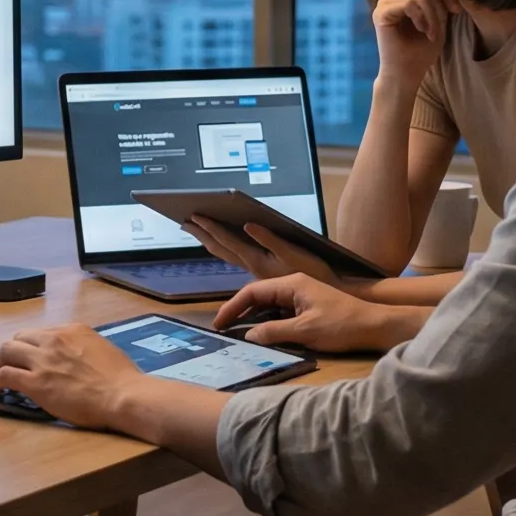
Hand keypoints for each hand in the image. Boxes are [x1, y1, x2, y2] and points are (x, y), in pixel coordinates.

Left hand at [0, 323, 150, 429]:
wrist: (122, 395)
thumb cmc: (121, 378)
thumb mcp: (101, 348)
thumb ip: (82, 348)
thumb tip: (74, 357)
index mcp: (71, 330)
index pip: (42, 332)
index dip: (34, 345)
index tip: (33, 356)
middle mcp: (54, 340)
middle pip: (20, 337)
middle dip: (14, 350)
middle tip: (13, 364)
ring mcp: (43, 360)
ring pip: (7, 350)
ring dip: (0, 362)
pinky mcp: (35, 383)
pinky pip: (4, 375)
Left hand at [185, 215, 342, 287]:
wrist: (330, 298)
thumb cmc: (316, 276)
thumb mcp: (294, 255)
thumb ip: (270, 240)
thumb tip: (248, 225)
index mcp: (257, 260)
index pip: (228, 241)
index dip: (211, 228)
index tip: (194, 217)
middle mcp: (253, 266)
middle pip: (221, 248)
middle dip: (203, 234)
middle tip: (185, 222)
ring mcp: (258, 269)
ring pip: (228, 253)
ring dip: (212, 241)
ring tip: (199, 231)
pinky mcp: (265, 271)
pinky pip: (238, 256)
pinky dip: (226, 246)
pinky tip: (225, 243)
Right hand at [214, 275, 410, 352]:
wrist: (376, 326)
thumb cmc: (343, 326)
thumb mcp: (305, 332)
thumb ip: (273, 333)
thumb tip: (248, 335)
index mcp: (292, 284)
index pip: (253, 291)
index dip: (233, 307)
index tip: (219, 324)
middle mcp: (295, 285)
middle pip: (258, 296)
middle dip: (239, 311)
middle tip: (222, 330)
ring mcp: (303, 295)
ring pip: (269, 305)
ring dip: (253, 318)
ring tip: (236, 334)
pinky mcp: (310, 307)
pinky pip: (281, 312)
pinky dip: (268, 322)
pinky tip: (262, 335)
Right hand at [371, 0, 453, 87]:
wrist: (406, 74)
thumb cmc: (421, 51)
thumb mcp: (438, 22)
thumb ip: (440, 3)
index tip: (456, 12)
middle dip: (439, 8)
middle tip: (439, 30)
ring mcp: (384, 3)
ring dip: (431, 15)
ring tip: (431, 32)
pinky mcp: (380, 13)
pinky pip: (408, 4)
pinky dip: (421, 17)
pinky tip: (422, 30)